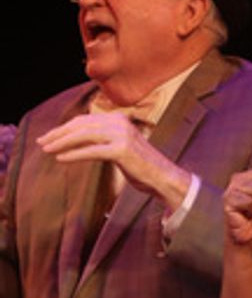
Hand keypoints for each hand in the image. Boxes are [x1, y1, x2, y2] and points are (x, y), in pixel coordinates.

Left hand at [38, 113, 189, 209]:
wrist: (164, 178)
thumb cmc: (142, 165)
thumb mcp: (121, 146)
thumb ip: (103, 138)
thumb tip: (75, 138)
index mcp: (120, 119)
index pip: (85, 120)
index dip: (64, 128)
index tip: (49, 136)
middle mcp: (121, 123)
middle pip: (82, 125)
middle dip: (59, 134)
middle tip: (42, 142)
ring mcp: (122, 136)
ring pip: (84, 135)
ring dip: (62, 142)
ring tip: (47, 150)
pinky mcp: (122, 150)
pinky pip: (92, 151)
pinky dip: (74, 154)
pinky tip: (61, 158)